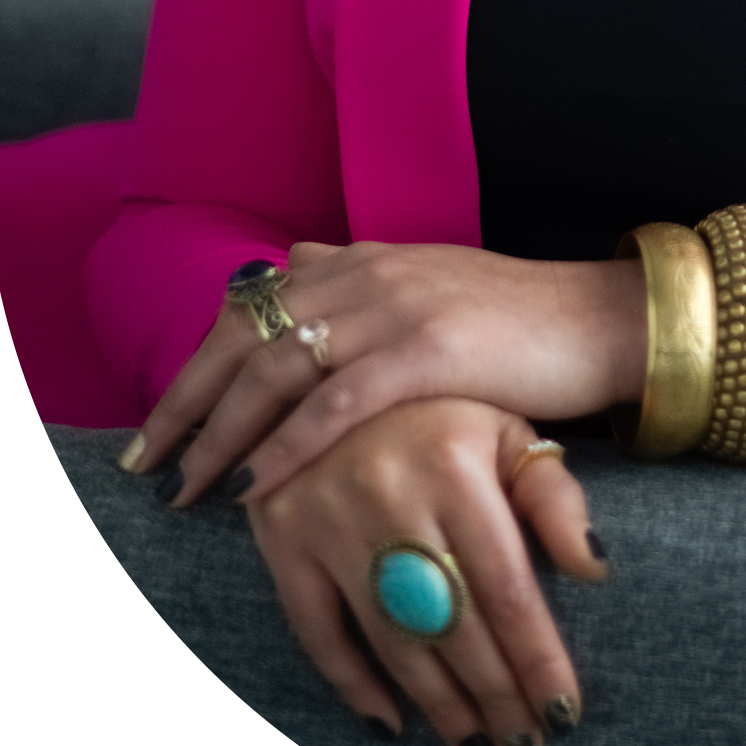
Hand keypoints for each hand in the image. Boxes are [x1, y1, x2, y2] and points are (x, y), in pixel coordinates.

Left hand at [127, 239, 646, 508]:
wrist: (601, 320)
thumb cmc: (518, 323)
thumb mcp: (427, 288)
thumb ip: (360, 281)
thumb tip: (296, 265)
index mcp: (362, 259)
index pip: (250, 306)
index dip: (195, 366)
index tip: (156, 426)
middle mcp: (368, 272)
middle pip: (245, 335)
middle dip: (186, 403)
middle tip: (144, 463)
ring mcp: (398, 306)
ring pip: (278, 367)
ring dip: (223, 432)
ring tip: (189, 486)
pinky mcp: (431, 348)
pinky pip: (339, 399)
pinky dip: (289, 442)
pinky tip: (259, 484)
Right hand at [248, 396, 607, 745]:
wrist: (336, 353)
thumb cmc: (443, 400)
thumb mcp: (506, 424)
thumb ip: (553, 494)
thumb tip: (596, 571)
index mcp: (456, 465)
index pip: (507, 588)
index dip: (538, 659)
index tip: (566, 713)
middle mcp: (391, 494)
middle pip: (453, 624)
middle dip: (496, 696)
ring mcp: (329, 516)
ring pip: (391, 637)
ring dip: (438, 704)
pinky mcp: (281, 534)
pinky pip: (315, 628)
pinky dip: (351, 681)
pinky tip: (391, 722)